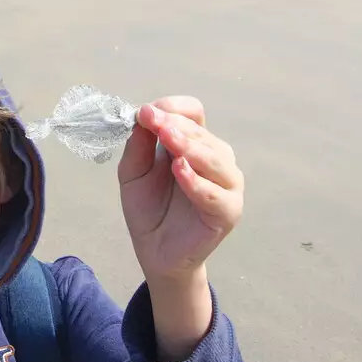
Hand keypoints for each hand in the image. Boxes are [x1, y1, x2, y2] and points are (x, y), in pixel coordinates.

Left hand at [118, 97, 244, 285]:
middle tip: (152, 122)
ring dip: (190, 147)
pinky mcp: (228, 212)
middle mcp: (217, 159)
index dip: (172, 109)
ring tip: (168, 139)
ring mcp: (227, 185)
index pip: (193, 114)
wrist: (154, 251)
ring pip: (215, 159)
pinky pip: (216, 194)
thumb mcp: (133, 172)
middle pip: (202, 133)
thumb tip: (144, 114)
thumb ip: (139, 145)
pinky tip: (180, 170)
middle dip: (175, 125)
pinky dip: (198, 181)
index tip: (146, 113)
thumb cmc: (148, 209)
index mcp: (195, 144)